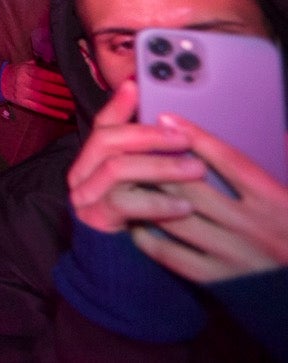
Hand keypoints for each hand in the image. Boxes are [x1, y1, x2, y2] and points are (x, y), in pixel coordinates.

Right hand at [0, 61, 74, 118]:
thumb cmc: (18, 72)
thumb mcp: (27, 64)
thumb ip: (41, 65)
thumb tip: (60, 65)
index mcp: (26, 71)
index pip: (44, 75)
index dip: (58, 78)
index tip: (72, 80)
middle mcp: (24, 83)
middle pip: (46, 88)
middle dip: (63, 91)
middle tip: (78, 93)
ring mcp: (23, 95)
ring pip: (45, 100)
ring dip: (61, 104)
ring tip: (75, 105)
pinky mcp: (24, 104)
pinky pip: (40, 109)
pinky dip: (53, 113)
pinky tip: (65, 116)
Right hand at [67, 80, 203, 233]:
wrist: (115, 267)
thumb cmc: (134, 222)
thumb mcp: (139, 184)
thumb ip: (144, 156)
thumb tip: (165, 120)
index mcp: (89, 160)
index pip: (102, 125)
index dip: (119, 105)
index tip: (136, 86)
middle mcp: (81, 174)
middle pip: (108, 140)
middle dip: (149, 135)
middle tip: (185, 139)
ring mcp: (85, 196)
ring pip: (117, 168)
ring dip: (160, 166)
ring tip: (195, 170)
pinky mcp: (95, 220)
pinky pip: (125, 203)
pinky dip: (157, 201)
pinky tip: (183, 205)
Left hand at [131, 115, 287, 281]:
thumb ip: (283, 161)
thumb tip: (276, 132)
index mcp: (277, 203)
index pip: (230, 162)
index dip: (197, 138)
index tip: (167, 118)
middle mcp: (253, 228)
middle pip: (193, 189)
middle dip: (158, 165)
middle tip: (132, 147)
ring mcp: (232, 256)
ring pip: (175, 219)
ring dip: (147, 197)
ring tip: (126, 179)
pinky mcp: (217, 280)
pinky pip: (170, 254)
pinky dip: (148, 234)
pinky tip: (135, 219)